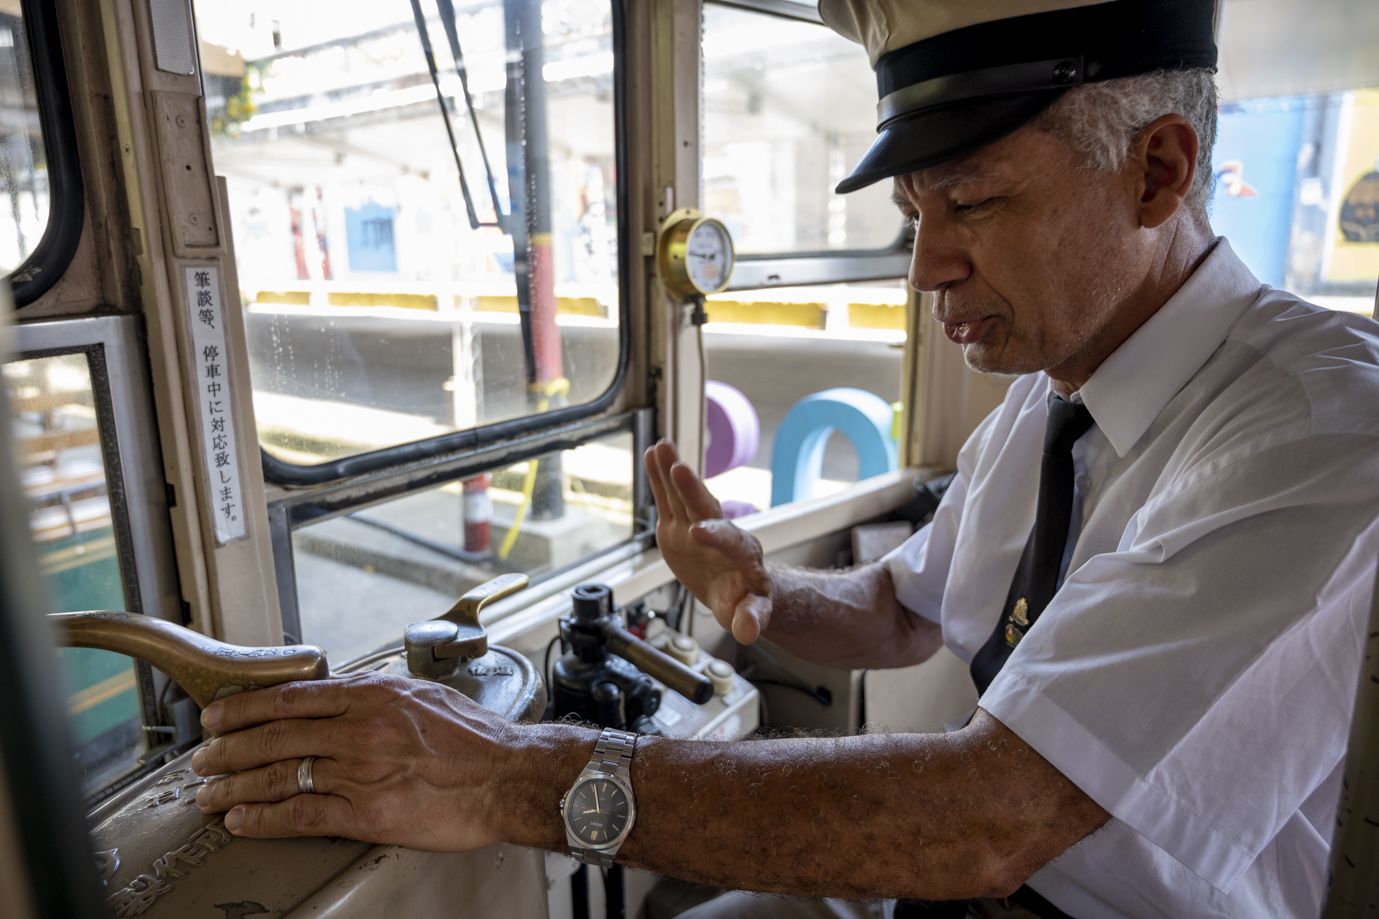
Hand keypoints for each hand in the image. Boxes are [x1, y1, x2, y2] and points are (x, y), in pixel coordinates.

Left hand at [190, 671, 514, 849]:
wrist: (507, 776)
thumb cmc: (476, 739)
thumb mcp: (423, 696)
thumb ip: (379, 695)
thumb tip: (347, 694)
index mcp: (371, 695)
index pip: (290, 697)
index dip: (244, 708)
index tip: (219, 717)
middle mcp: (358, 729)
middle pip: (273, 736)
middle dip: (227, 750)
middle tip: (202, 761)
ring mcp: (359, 771)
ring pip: (278, 776)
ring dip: (235, 788)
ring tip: (210, 797)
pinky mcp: (366, 813)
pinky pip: (301, 815)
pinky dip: (264, 819)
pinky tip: (243, 823)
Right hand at [644, 439, 772, 643]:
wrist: (739, 589)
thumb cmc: (747, 602)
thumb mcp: (752, 615)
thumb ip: (750, 619)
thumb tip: (747, 629)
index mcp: (740, 555)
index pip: (729, 542)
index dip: (715, 536)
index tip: (698, 532)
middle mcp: (719, 534)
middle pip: (706, 509)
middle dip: (692, 490)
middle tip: (678, 468)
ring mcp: (697, 527)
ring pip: (685, 498)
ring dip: (672, 472)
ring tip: (661, 446)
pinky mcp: (678, 527)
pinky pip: (669, 500)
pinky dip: (660, 479)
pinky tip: (651, 454)